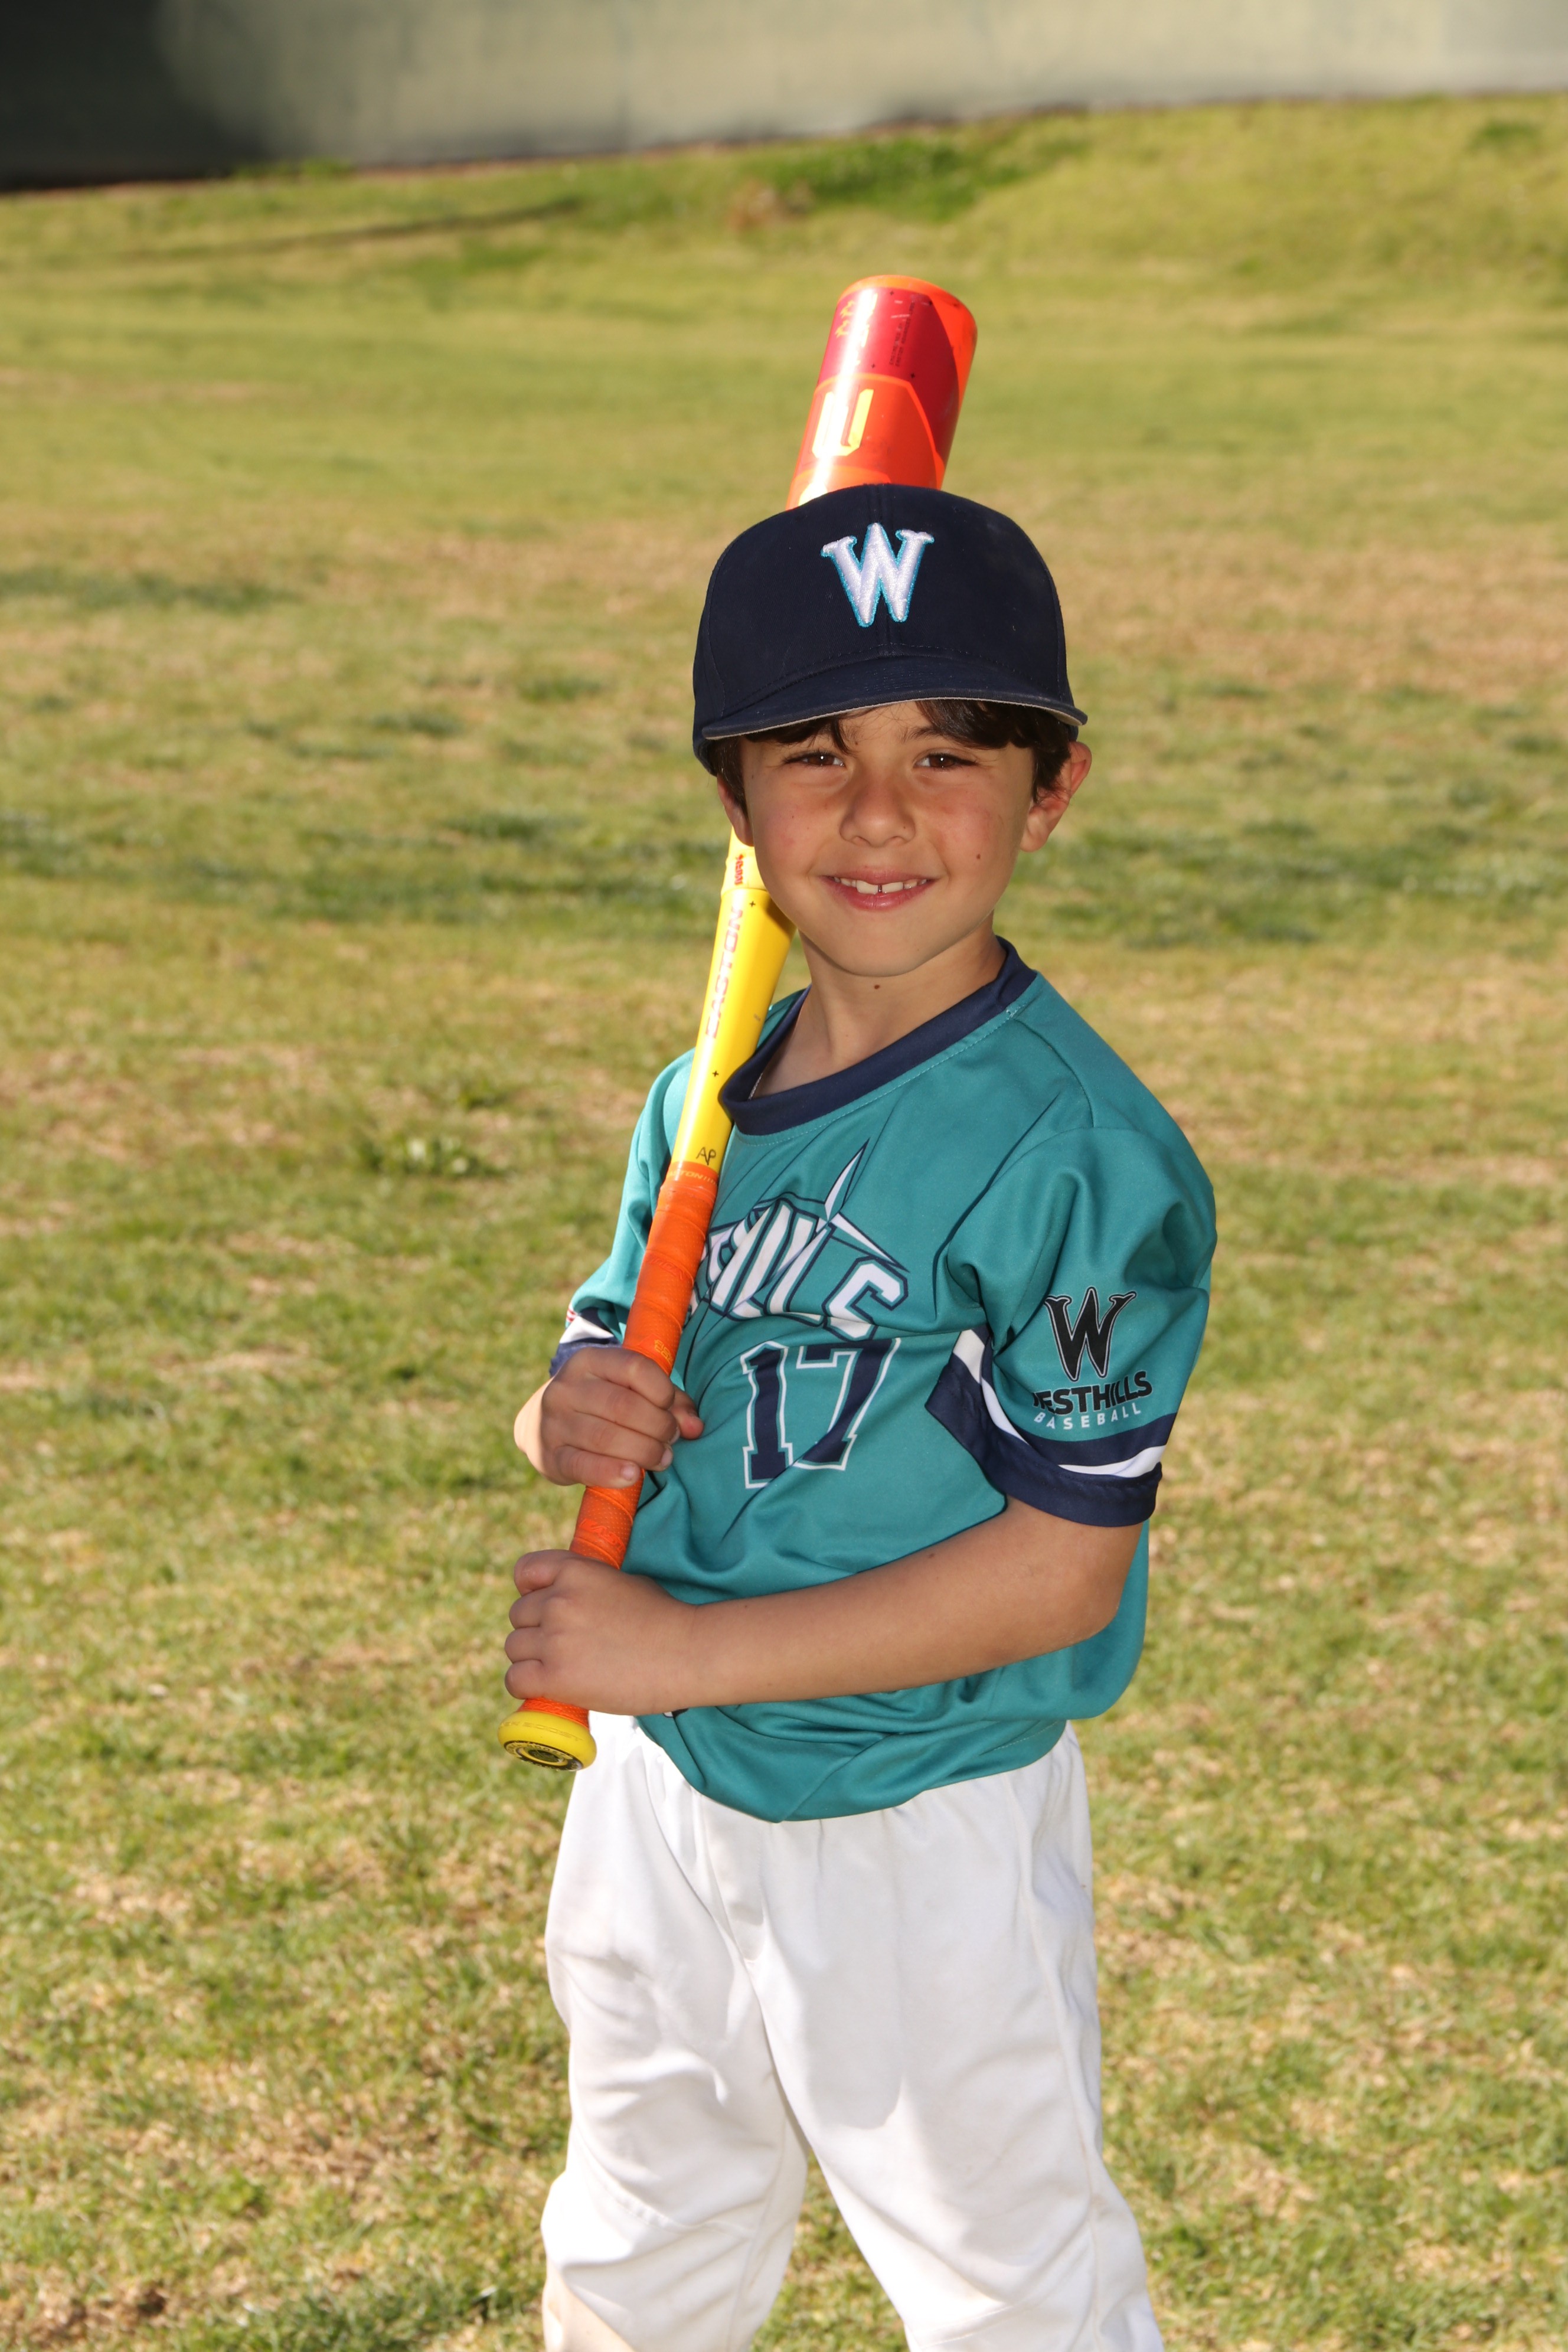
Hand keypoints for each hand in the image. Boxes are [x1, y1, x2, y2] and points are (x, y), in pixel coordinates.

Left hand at [504, 1549, 702, 1714]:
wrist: (686, 1653)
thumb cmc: (662, 1618)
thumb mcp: (620, 1581)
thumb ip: (585, 1586)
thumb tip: (561, 1599)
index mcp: (575, 1571)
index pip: (524, 1571)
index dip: (530, 1590)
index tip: (543, 1606)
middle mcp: (559, 1601)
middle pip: (518, 1615)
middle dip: (536, 1629)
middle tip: (564, 1646)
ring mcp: (555, 1638)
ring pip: (513, 1647)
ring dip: (531, 1658)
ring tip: (560, 1668)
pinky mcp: (555, 1677)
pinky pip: (515, 1679)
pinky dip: (526, 1686)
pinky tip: (545, 1688)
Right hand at [518, 1348, 702, 1489]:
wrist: (539, 1426)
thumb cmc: (599, 1406)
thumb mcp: (627, 1391)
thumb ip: (667, 1402)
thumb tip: (695, 1427)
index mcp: (588, 1361)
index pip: (633, 1367)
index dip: (661, 1390)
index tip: (670, 1408)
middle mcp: (566, 1387)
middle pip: (623, 1406)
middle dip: (658, 1426)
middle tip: (671, 1440)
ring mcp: (554, 1422)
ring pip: (606, 1437)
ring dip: (644, 1451)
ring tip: (662, 1459)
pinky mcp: (550, 1456)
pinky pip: (583, 1465)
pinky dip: (612, 1472)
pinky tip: (633, 1476)